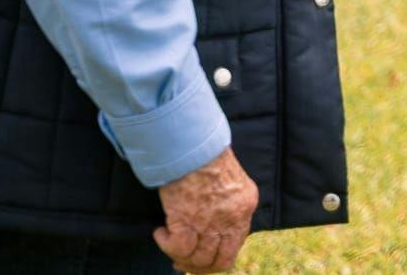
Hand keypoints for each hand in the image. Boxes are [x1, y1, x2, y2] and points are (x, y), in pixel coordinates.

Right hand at [155, 146, 256, 273]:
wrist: (192, 144)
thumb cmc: (206, 157)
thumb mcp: (231, 182)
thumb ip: (228, 206)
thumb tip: (213, 231)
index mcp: (246, 207)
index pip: (235, 247)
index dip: (216, 258)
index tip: (200, 258)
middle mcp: (232, 218)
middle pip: (219, 261)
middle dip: (200, 267)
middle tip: (182, 261)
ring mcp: (210, 222)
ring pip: (199, 259)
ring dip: (181, 257)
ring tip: (170, 244)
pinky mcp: (187, 221)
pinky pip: (178, 249)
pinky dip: (166, 246)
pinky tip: (160, 232)